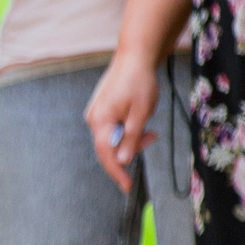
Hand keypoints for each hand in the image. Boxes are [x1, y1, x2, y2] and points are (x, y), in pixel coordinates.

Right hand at [84, 50, 161, 194]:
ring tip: (148, 127)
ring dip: (130, 138)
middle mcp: (93, 118)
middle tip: (152, 137)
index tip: (127, 187)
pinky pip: (111, 127)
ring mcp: (95, 113)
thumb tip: (123, 160)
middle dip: (129, 149)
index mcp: (100, 120)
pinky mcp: (101, 108)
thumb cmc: (139, 82)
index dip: (117, 171)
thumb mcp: (141, 113)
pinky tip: (138, 120)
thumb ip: (131, 138)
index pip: (106, 154)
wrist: (134, 57)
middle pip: (108, 147)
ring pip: (111, 137)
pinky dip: (125, 129)